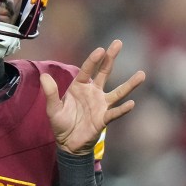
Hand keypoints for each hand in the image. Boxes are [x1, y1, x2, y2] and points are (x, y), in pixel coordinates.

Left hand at [41, 39, 145, 154]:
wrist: (68, 143)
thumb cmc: (61, 123)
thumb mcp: (52, 108)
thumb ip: (50, 93)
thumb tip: (43, 76)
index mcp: (79, 86)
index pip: (87, 69)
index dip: (93, 60)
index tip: (101, 49)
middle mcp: (93, 92)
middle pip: (105, 72)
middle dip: (111, 58)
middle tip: (118, 43)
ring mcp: (101, 104)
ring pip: (118, 92)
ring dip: (129, 84)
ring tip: (141, 74)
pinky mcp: (104, 118)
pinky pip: (115, 113)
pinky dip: (122, 109)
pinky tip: (131, 103)